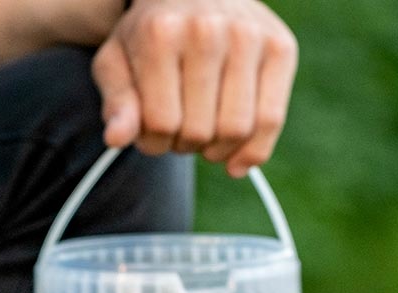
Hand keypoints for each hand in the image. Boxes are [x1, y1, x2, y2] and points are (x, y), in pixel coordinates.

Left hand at [91, 0, 297, 174]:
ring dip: (218, 151)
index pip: (161, 123)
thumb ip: (117, 102)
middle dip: (186, 146)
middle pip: (200, 130)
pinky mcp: (280, 48)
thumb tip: (116, 138)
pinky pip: (271, 121)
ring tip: (206, 139)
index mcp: (161, 32)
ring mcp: (248, 36)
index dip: (154, 144)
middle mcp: (208, 28)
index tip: (153, 136)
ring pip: (236, 130)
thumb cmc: (153, 35)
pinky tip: (236, 158)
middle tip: (181, 133)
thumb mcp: (119, 63)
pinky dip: (253, 152)